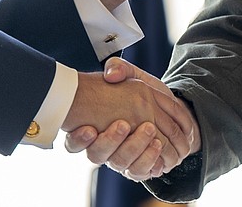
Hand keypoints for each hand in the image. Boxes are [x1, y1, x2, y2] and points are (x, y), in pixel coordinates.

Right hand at [64, 58, 200, 180]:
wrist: (166, 109)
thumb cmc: (142, 93)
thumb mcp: (131, 75)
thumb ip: (119, 69)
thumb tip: (111, 74)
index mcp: (92, 126)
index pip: (74, 142)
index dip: (78, 139)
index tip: (89, 129)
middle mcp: (103, 146)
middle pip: (97, 155)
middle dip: (110, 141)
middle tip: (124, 124)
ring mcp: (120, 158)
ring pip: (120, 163)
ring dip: (134, 148)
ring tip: (149, 130)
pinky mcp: (138, 166)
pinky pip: (139, 171)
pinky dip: (149, 160)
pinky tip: (157, 146)